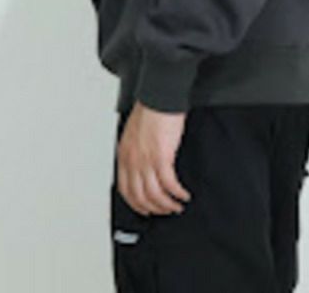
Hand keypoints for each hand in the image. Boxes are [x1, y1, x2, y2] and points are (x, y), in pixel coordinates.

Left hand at [116, 100, 193, 215]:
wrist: (159, 96)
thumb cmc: (150, 108)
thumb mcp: (134, 132)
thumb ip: (136, 150)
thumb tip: (143, 163)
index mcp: (125, 154)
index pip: (126, 189)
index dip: (136, 203)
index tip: (145, 209)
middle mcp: (133, 161)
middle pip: (140, 196)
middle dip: (154, 208)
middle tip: (165, 211)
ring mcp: (146, 161)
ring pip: (154, 195)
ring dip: (167, 204)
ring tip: (177, 206)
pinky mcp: (162, 157)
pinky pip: (169, 184)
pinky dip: (177, 193)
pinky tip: (183, 194)